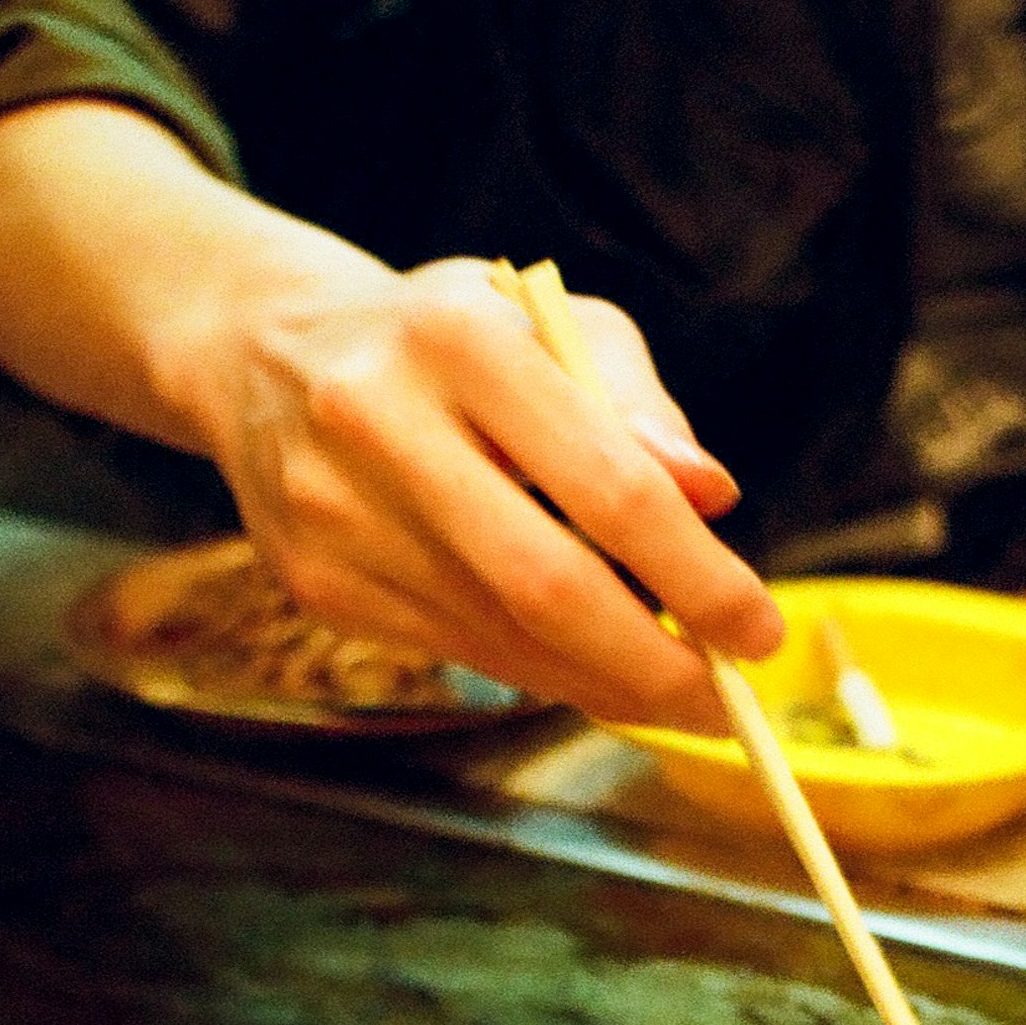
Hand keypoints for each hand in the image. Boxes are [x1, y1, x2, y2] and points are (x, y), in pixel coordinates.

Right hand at [172, 256, 784, 729]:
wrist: (266, 356)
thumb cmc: (449, 338)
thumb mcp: (550, 324)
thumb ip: (636, 407)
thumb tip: (712, 499)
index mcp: (460, 339)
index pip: (608, 485)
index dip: (697, 576)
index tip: (760, 630)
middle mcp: (381, 425)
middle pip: (548, 587)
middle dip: (653, 665)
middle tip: (724, 701)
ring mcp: (336, 515)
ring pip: (503, 639)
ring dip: (603, 682)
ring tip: (672, 689)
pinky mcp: (315, 584)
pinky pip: (460, 653)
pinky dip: (540, 672)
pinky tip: (588, 669)